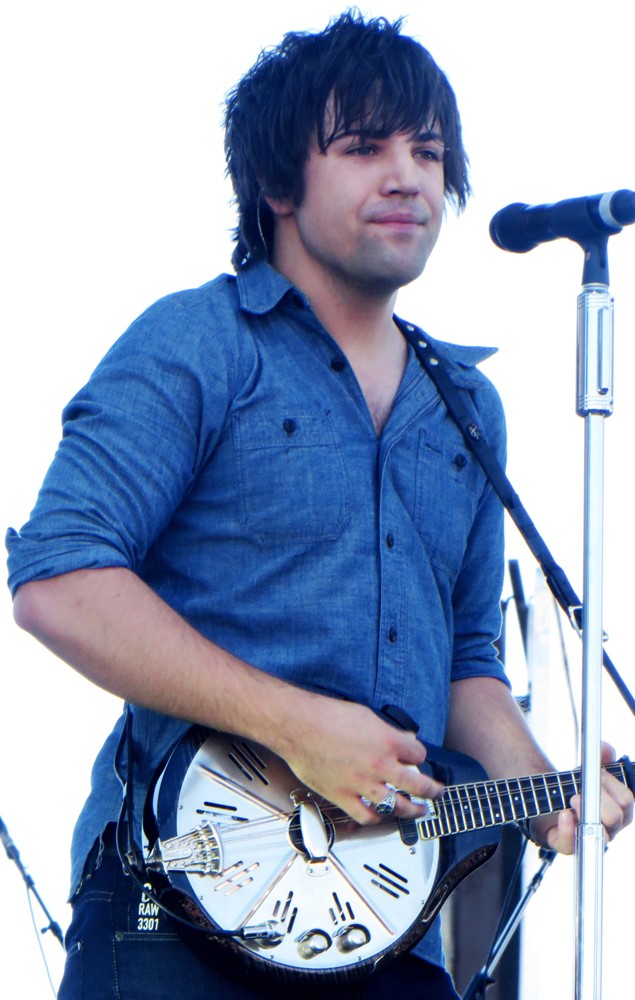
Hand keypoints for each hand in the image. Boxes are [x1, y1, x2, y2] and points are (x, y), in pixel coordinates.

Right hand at [278, 697, 444, 824]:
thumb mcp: (365, 715)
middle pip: (417, 784)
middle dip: (432, 790)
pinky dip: (376, 818)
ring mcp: (362, 784)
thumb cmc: (326, 716)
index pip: (418, 753)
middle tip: (438, 792)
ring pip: (396, 805)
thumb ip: (386, 731)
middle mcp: (380, 765)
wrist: (298, 726)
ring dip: (412, 810)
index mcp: (388, 741)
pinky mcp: (343, 796)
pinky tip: (380, 816)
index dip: (419, 755)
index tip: (417, 757)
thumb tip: (400, 738)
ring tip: (419, 812)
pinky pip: (366, 816)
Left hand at [528, 742, 633, 853]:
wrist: (547, 801)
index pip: (627, 801)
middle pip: (617, 817)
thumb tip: (606, 748)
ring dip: (587, 812)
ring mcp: (589, 838)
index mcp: (618, 811)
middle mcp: (608, 829)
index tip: (598, 773)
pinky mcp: (566, 844)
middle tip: (582, 788)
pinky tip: (565, 814)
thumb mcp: (587, 771)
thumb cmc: (574, 789)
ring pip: (601, 835)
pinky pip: (571, 846)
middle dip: (601, 798)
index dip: (612, 784)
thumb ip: (600, 758)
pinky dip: (568, 830)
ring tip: (573, 798)